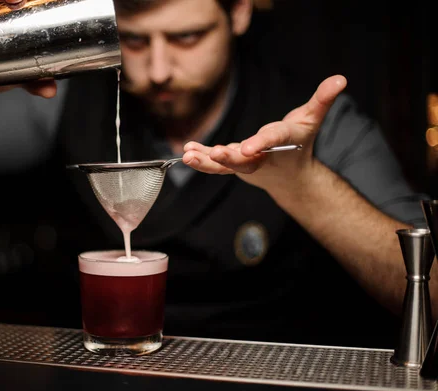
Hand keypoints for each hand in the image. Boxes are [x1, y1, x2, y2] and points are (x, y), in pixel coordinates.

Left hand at [183, 75, 346, 191]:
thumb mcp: (312, 119)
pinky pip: (216, 165)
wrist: (290, 176)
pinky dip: (202, 159)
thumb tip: (340, 79)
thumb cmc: (300, 143)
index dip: (260, 142)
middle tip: (216, 153)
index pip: (271, 140)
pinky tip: (186, 152)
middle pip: (245, 159)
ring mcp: (246, 163)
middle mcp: (263, 156)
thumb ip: (322, 99)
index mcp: (282, 142)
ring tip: (189, 155)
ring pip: (225, 166)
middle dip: (230, 157)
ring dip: (207, 161)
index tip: (248, 147)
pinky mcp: (234, 165)